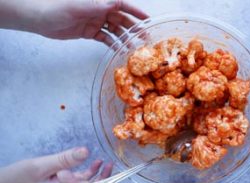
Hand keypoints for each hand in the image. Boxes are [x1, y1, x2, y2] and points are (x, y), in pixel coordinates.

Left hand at [0, 0, 147, 45]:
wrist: (40, 19)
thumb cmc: (56, 8)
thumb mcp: (78, 6)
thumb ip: (98, 5)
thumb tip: (117, 2)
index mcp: (99, 2)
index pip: (122, 5)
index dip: (135, 12)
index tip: (147, 19)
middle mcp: (100, 10)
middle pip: (121, 19)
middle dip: (134, 28)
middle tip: (144, 37)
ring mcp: (95, 21)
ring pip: (115, 30)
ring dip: (124, 38)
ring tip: (134, 47)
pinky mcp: (89, 32)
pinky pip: (105, 38)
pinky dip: (112, 44)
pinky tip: (119, 50)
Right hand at [0, 147, 122, 182]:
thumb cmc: (16, 180)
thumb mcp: (40, 167)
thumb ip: (64, 159)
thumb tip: (86, 151)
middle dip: (106, 182)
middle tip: (118, 171)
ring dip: (99, 176)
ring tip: (108, 163)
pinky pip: (80, 181)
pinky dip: (89, 172)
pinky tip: (97, 162)